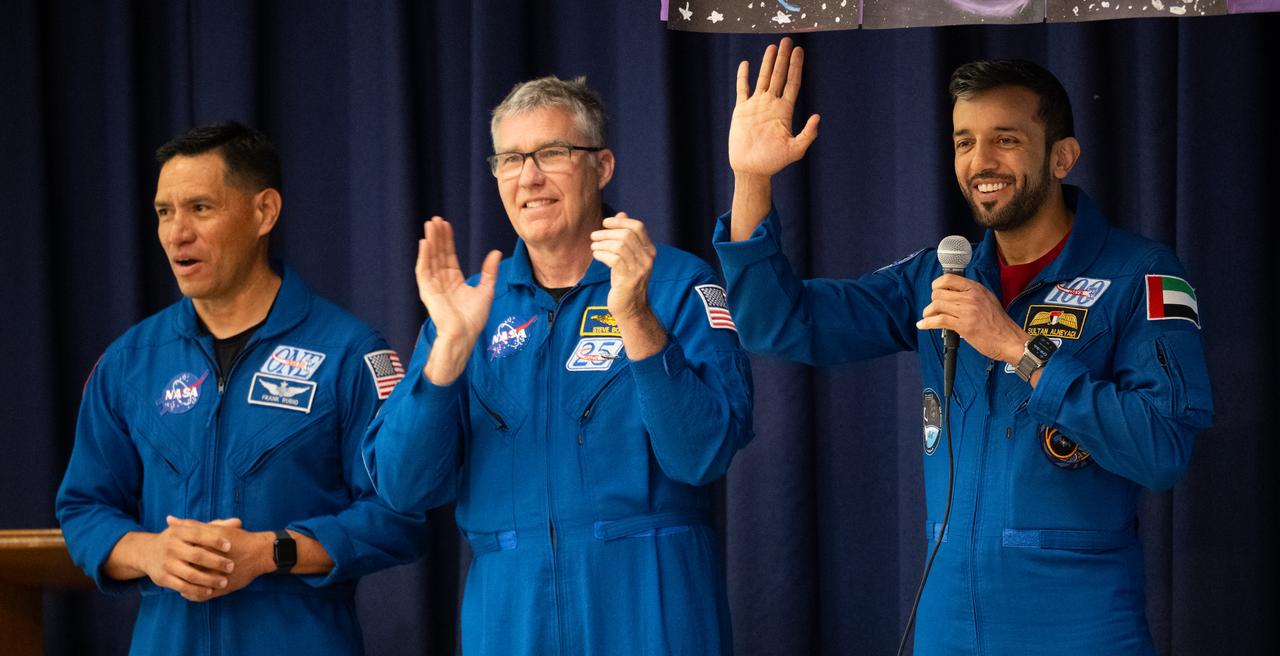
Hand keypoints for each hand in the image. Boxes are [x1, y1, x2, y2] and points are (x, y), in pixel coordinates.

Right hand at [111, 514, 236, 600]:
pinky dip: (197, 590)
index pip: (199, 535)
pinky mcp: (163, 578)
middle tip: (232, 566)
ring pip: (191, 574)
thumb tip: (238, 522)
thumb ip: (214, 527)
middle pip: (197, 556)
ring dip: (209, 580)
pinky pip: (182, 587)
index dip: (215, 540)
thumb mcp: (190, 529)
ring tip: (224, 581)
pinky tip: (210, 590)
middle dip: (216, 562)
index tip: (230, 546)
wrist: (146, 553)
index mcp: (178, 532)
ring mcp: (166, 564)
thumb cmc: (178, 539)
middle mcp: (170, 547)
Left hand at [168, 517, 274, 601]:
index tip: (172, 552)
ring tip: (178, 578)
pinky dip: (192, 594)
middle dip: (176, 568)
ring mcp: (214, 580)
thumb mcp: (215, 529)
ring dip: (183, 583)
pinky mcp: (220, 590)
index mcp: (204, 549)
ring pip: (190, 585)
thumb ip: (191, 525)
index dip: (173, 554)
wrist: (260, 554)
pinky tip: (187, 590)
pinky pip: (200, 596)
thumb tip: (169, 519)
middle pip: (184, 570)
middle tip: (173, 565)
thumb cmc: (239, 539)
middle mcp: (208, 566)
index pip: (180, 554)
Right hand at [415, 217, 501, 383]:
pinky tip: (425, 243)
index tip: (446, 225)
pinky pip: (423, 270)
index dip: (448, 240)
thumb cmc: (474, 318)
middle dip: (437, 236)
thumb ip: (490, 271)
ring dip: (430, 242)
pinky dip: (423, 256)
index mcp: (454, 280)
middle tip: (436, 219)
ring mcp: (433, 285)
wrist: (465, 334)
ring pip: (430, 258)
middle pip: (438, 253)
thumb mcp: (486, 290)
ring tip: (430, 225)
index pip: (449, 255)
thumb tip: (496, 252)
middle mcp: (441, 281)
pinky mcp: (427, 291)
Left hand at [590, 213, 655, 320]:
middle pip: (627, 235)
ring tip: (593, 246)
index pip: (638, 227)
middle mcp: (647, 259)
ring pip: (619, 246)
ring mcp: (639, 269)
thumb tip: (622, 214)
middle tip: (594, 236)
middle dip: (607, 232)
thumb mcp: (628, 257)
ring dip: (602, 243)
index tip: (605, 222)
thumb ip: (626, 237)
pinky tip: (596, 255)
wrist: (631, 308)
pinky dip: (602, 254)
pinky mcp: (629, 279)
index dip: (621, 221)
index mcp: (649, 251)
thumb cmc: (626, 281)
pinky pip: (613, 259)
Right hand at [728, 37, 820, 177]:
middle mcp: (771, 105)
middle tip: (787, 40)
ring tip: (772, 46)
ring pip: (763, 78)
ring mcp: (756, 106)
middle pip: (779, 75)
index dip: (796, 66)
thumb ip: (807, 134)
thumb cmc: (773, 162)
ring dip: (767, 62)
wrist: (751, 169)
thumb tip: (817, 116)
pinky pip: (742, 89)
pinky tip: (746, 64)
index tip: (799, 51)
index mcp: (784, 111)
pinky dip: (744, 76)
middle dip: (783, 58)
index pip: (792, 83)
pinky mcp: (742, 110)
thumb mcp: (795, 150)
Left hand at [915, 274, 1028, 363]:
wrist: (1010, 340)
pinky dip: (926, 323)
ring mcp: (967, 311)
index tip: (935, 291)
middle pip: (939, 293)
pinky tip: (922, 325)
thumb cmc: (999, 323)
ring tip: (927, 318)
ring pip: (937, 305)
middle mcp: (971, 297)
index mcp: (976, 288)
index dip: (937, 284)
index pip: (948, 278)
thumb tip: (951, 293)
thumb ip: (971, 294)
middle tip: (933, 309)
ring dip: (928, 313)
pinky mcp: (964, 326)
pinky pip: (938, 321)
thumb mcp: (987, 300)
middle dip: (932, 301)